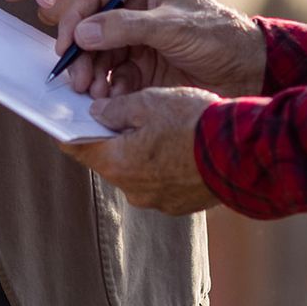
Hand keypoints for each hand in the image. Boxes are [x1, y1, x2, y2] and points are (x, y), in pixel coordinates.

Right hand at [54, 0, 264, 98]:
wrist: (251, 71)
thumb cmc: (219, 36)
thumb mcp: (172, 27)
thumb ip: (126, 27)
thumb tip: (83, 32)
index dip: (76, 16)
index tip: (66, 44)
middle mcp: (136, 12)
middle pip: (94, 29)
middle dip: (82, 54)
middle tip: (76, 79)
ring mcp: (139, 41)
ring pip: (102, 56)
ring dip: (93, 74)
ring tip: (92, 93)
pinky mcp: (145, 69)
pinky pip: (117, 77)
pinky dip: (109, 88)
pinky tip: (110, 98)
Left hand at [61, 87, 220, 214]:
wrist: (242, 154)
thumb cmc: (193, 124)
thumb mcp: (149, 102)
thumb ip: (116, 108)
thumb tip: (97, 112)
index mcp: (117, 163)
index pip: (77, 147)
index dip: (69, 129)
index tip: (64, 116)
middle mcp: (133, 189)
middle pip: (109, 158)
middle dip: (112, 135)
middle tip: (121, 109)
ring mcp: (158, 200)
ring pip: (137, 169)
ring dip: (141, 149)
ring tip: (159, 124)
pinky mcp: (180, 203)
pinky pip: (162, 180)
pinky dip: (164, 162)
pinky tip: (179, 142)